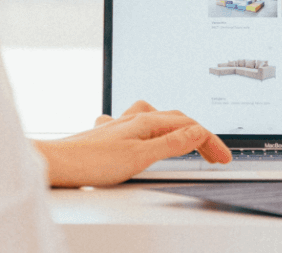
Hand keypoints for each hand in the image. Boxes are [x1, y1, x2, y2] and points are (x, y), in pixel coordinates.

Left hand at [32, 100, 231, 186]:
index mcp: (146, 121)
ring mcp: (120, 125)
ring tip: (186, 138)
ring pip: (156, 118)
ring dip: (176, 127)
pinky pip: (136, 124)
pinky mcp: (108, 135)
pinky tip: (143, 135)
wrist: (58, 163)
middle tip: (214, 155)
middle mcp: (133, 118)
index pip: (189, 126)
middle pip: (176, 119)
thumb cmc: (92, 161)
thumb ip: (171, 144)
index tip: (223, 157)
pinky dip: (150, 130)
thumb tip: (198, 132)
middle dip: (199, 135)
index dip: (210, 142)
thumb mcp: (140, 157)